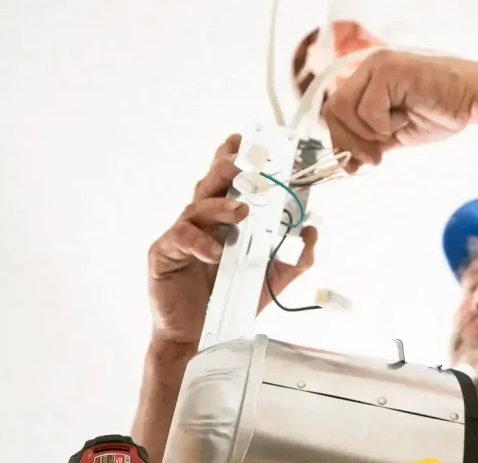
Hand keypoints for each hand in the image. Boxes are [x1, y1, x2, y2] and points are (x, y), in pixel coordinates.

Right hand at [146, 134, 317, 344]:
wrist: (203, 337)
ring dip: (220, 205)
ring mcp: (181, 235)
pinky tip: (216, 253)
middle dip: (227, 168)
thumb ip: (297, 256)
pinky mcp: (164, 254)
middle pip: (210, 183)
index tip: (250, 141)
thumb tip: (313, 230)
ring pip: (197, 206)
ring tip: (242, 211)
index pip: (229, 181)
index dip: (235, 158)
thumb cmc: (232, 301)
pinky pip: (180, 238)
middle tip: (245, 163)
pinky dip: (200, 242)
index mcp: (224, 219)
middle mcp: (202, 221)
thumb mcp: (274, 277)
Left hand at [322, 50, 477, 170]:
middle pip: (332, 111)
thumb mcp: (396, 133)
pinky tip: (406, 116)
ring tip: (397, 129)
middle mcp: (366, 68)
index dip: (340, 140)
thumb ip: (370, 143)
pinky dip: (385, 124)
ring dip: (370, 132)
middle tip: (376, 157)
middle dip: (351, 142)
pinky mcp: (388, 69)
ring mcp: (376, 66)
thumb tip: (345, 165)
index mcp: (365, 81)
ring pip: (345, 110)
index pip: (333, 112)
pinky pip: (368, 109)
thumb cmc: (439, 112)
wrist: (473, 99)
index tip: (356, 163)